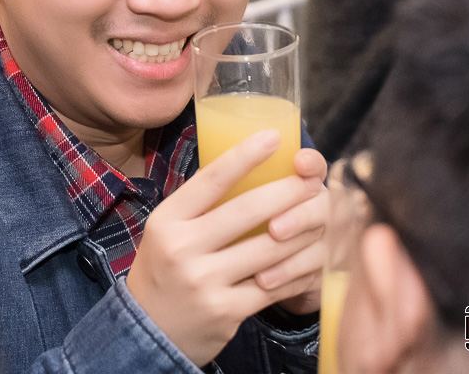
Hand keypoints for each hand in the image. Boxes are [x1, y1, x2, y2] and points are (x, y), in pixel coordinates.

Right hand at [126, 131, 326, 366]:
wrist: (148, 330)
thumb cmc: (165, 269)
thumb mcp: (168, 231)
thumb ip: (200, 207)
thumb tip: (247, 170)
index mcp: (167, 220)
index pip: (211, 180)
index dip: (245, 156)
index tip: (274, 137)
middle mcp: (183, 247)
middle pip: (247, 210)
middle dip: (288, 191)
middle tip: (313, 179)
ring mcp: (204, 281)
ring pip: (268, 248)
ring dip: (302, 230)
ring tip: (320, 214)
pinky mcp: (225, 311)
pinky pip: (273, 286)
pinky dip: (297, 270)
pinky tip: (312, 257)